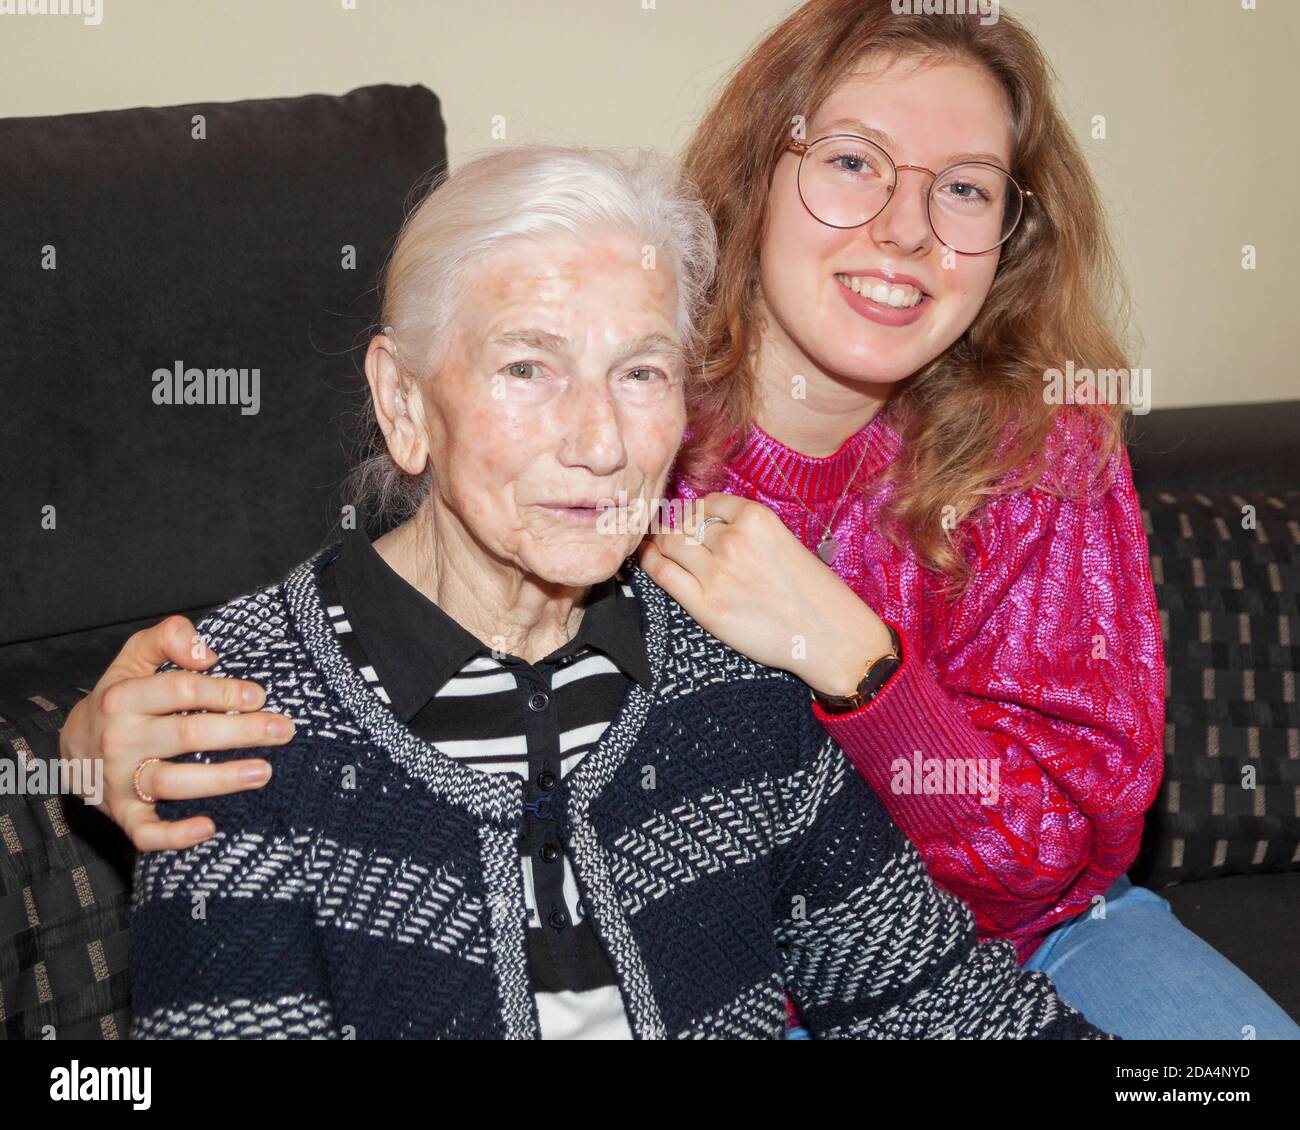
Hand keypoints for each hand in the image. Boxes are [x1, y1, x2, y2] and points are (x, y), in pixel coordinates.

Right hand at [58, 615, 294, 851]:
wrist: (72, 747)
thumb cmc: (120, 698)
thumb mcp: (132, 658)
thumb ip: (166, 638)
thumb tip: (206, 652)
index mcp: (123, 698)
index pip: (179, 690)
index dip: (222, 691)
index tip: (259, 695)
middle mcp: (120, 740)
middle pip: (186, 734)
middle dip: (240, 731)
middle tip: (283, 730)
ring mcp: (120, 781)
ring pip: (171, 781)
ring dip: (220, 779)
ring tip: (263, 772)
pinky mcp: (123, 815)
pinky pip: (145, 832)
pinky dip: (174, 836)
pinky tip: (209, 828)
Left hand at [637, 493, 893, 696]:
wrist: (830, 636)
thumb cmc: (813, 592)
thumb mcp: (783, 541)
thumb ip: (747, 529)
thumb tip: (707, 523)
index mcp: (756, 518)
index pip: (707, 503)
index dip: (692, 510)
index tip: (686, 518)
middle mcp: (733, 540)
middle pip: (682, 521)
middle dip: (671, 525)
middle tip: (664, 533)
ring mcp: (717, 573)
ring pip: (668, 542)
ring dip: (659, 541)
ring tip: (655, 545)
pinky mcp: (706, 606)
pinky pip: (663, 573)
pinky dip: (651, 561)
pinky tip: (649, 558)